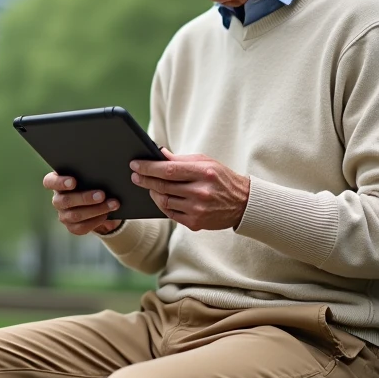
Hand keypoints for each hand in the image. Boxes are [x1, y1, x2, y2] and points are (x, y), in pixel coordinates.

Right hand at [43, 172, 122, 235]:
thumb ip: (90, 173)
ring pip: (75, 215)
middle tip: (102, 194)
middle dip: (85, 198)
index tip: (73, 182)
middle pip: (65, 201)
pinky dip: (95, 221)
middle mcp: (58, 199)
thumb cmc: (93, 181)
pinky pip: (81, 227)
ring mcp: (63, 215)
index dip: (59, 182)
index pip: (50, 182)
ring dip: (96, 210)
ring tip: (112, 204)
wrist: (99, 201)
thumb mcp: (90, 175)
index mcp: (57, 183)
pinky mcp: (72, 227)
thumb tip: (103, 172)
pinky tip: (107, 215)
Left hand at [130, 148, 250, 231]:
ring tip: (149, 185)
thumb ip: (181, 160)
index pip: (168, 170)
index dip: (148, 167)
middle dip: (145, 180)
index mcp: (203, 173)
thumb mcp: (206, 162)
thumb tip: (159, 154)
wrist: (243, 203)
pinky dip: (162, 205)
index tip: (135, 164)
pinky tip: (160, 197)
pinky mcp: (195, 223)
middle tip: (135, 175)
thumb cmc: (222, 179)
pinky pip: (170, 214)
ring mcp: (197, 210)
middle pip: (163, 186)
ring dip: (153, 192)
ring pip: (163, 201)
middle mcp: (200, 192)